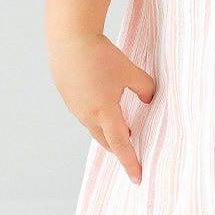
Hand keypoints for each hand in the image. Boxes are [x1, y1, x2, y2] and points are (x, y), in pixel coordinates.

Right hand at [47, 32, 153, 183]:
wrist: (69, 37)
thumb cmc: (101, 54)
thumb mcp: (130, 71)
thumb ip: (145, 89)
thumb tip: (148, 100)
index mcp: (104, 112)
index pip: (121, 144)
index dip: (130, 162)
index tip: (137, 178)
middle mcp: (86, 114)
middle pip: (105, 140)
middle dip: (118, 147)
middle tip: (132, 149)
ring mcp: (74, 106)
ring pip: (93, 126)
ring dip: (107, 129)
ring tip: (122, 124)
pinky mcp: (67, 95)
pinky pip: (84, 112)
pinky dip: (96, 114)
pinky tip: (102, 102)